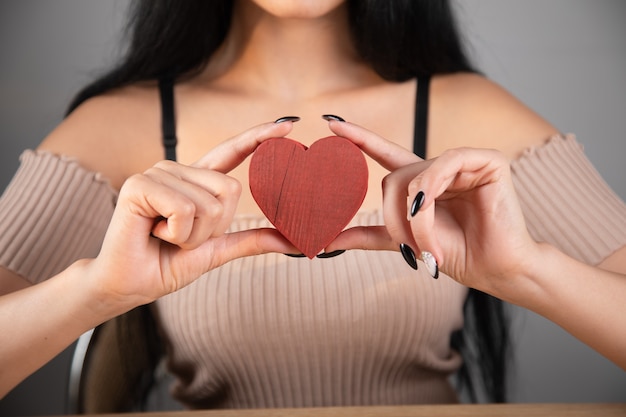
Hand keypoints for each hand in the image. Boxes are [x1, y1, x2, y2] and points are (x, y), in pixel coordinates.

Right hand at [88, 121, 297, 309]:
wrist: (130, 285)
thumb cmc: (167, 264)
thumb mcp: (216, 250)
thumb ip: (250, 240)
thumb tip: (292, 241)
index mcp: (196, 182)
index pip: (231, 152)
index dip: (258, 137)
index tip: (290, 123)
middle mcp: (178, 170)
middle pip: (230, 190)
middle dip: (213, 228)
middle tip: (182, 238)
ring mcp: (158, 173)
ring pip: (208, 204)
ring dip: (192, 236)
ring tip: (166, 236)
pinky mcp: (140, 184)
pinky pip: (185, 209)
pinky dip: (177, 233)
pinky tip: (155, 232)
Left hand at [325, 120, 536, 291]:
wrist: (495, 270)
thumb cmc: (455, 254)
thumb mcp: (405, 242)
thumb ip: (370, 235)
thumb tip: (327, 242)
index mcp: (423, 183)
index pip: (386, 154)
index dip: (361, 139)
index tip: (330, 123)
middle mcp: (440, 169)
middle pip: (394, 179)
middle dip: (396, 218)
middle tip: (412, 250)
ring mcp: (464, 162)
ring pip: (415, 176)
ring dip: (415, 217)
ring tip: (428, 246)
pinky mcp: (487, 160)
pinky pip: (443, 165)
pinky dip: (432, 193)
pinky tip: (434, 210)